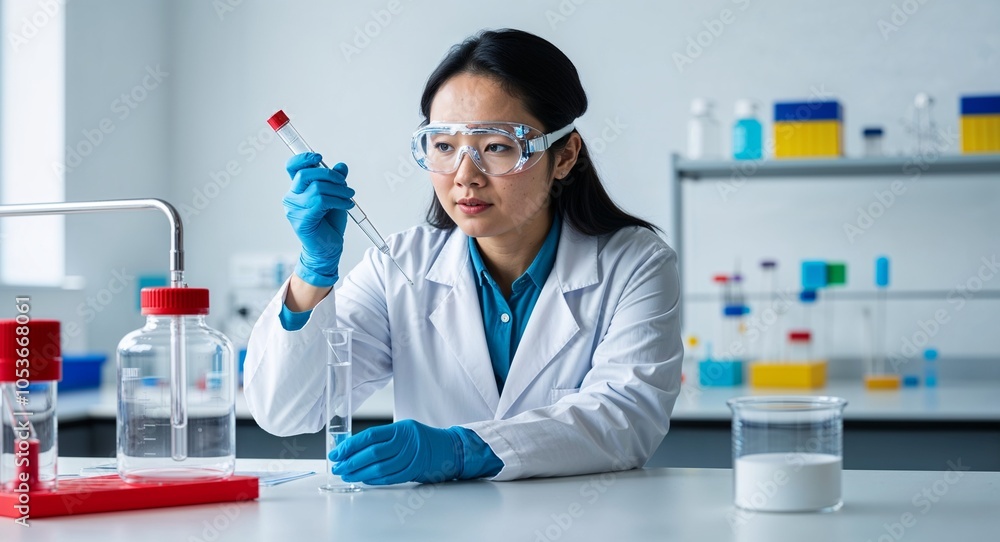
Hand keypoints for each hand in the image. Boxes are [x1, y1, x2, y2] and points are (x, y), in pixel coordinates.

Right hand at [282, 152, 354, 287]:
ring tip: (349, 196)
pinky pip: (322, 202)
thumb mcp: (335, 197)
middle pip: (306, 174)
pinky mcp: (303, 219)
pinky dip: (338, 200)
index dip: (304, 158)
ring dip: (339, 190)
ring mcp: (295, 209)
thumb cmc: (328, 225)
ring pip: (317, 188)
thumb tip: (341, 166)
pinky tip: (347, 205)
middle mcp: (292, 198)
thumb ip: (336, 181)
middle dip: (329, 174)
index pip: (292, 167)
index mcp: (297, 190)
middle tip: (343, 182)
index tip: (319, 157)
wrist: (327, 249)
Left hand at [330, 420, 463, 484]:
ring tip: (347, 475)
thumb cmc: (424, 440)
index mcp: (401, 428)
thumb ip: (384, 438)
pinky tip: (364, 479)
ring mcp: (412, 456)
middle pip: (373, 453)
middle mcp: (407, 441)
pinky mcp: (414, 470)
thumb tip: (354, 449)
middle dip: (351, 461)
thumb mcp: (405, 431)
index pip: (370, 436)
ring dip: (360, 473)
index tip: (338, 453)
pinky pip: (390, 477)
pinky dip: (374, 480)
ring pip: (380, 467)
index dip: (351, 445)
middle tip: (338, 467)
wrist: (450, 449)